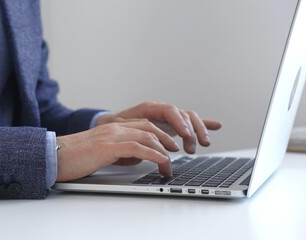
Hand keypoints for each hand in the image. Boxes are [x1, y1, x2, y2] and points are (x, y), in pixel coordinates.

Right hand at [56, 121, 177, 181]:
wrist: (54, 156)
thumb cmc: (73, 157)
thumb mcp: (100, 152)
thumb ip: (118, 151)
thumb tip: (135, 158)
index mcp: (112, 128)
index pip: (142, 125)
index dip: (159, 134)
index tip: (169, 145)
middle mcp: (114, 128)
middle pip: (149, 127)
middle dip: (167, 139)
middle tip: (176, 152)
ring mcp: (111, 135)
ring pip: (147, 136)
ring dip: (163, 151)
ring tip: (170, 163)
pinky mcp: (108, 147)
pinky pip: (137, 148)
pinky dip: (153, 154)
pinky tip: (161, 161)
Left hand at [96, 101, 221, 153]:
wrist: (110, 125)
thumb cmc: (114, 127)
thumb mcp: (120, 129)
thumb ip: (133, 132)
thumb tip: (142, 143)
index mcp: (149, 108)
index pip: (170, 110)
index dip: (180, 122)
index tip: (185, 136)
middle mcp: (161, 111)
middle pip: (183, 114)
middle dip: (192, 130)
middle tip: (192, 148)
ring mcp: (167, 118)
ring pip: (189, 119)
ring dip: (198, 131)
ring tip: (203, 145)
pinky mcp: (171, 125)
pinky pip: (189, 122)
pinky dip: (203, 124)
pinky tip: (216, 126)